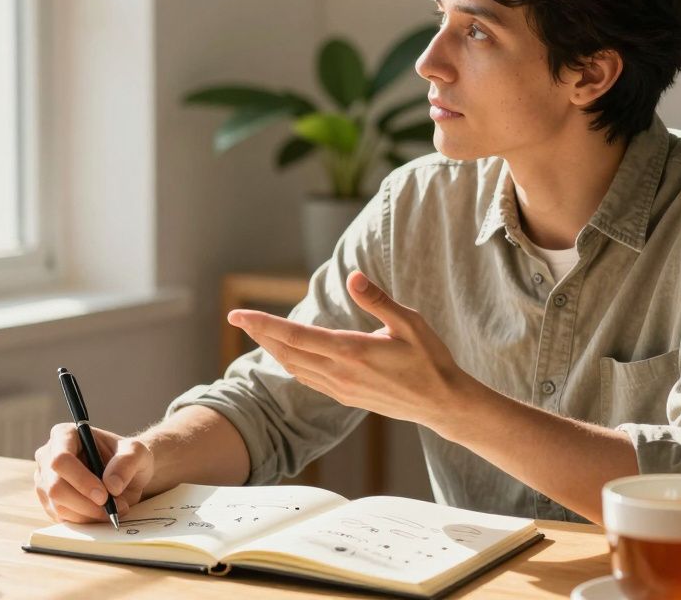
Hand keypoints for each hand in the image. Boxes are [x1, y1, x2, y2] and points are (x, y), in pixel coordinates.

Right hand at [34, 422, 152, 522]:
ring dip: (89, 514)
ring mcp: (45, 481)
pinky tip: (102, 513)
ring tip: (114, 508)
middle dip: (86, 503)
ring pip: (58, 506)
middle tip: (112, 508)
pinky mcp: (49, 502)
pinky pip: (62, 518)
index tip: (104, 495)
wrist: (124, 475)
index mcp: (64, 435)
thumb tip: (111, 485)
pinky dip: (85, 520)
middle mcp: (47, 457)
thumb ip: (127, 462)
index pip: (61, 459)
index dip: (81, 480)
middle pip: (55, 487)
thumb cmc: (127, 458)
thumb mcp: (137, 453)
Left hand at [226, 270, 474, 426]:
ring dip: (274, 350)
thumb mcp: (409, 322)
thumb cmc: (430, 359)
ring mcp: (342, 389)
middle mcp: (341, 373)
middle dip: (260, 335)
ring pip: (296, 368)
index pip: (295, 336)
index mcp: (351, 351)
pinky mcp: (347, 398)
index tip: (238, 315)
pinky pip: (309, 380)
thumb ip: (378, 300)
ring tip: (259, 333)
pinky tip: (289, 355)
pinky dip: (292, 364)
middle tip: (239, 318)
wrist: (442, 403)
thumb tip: (353, 277)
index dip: (262, 325)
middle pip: (287, 353)